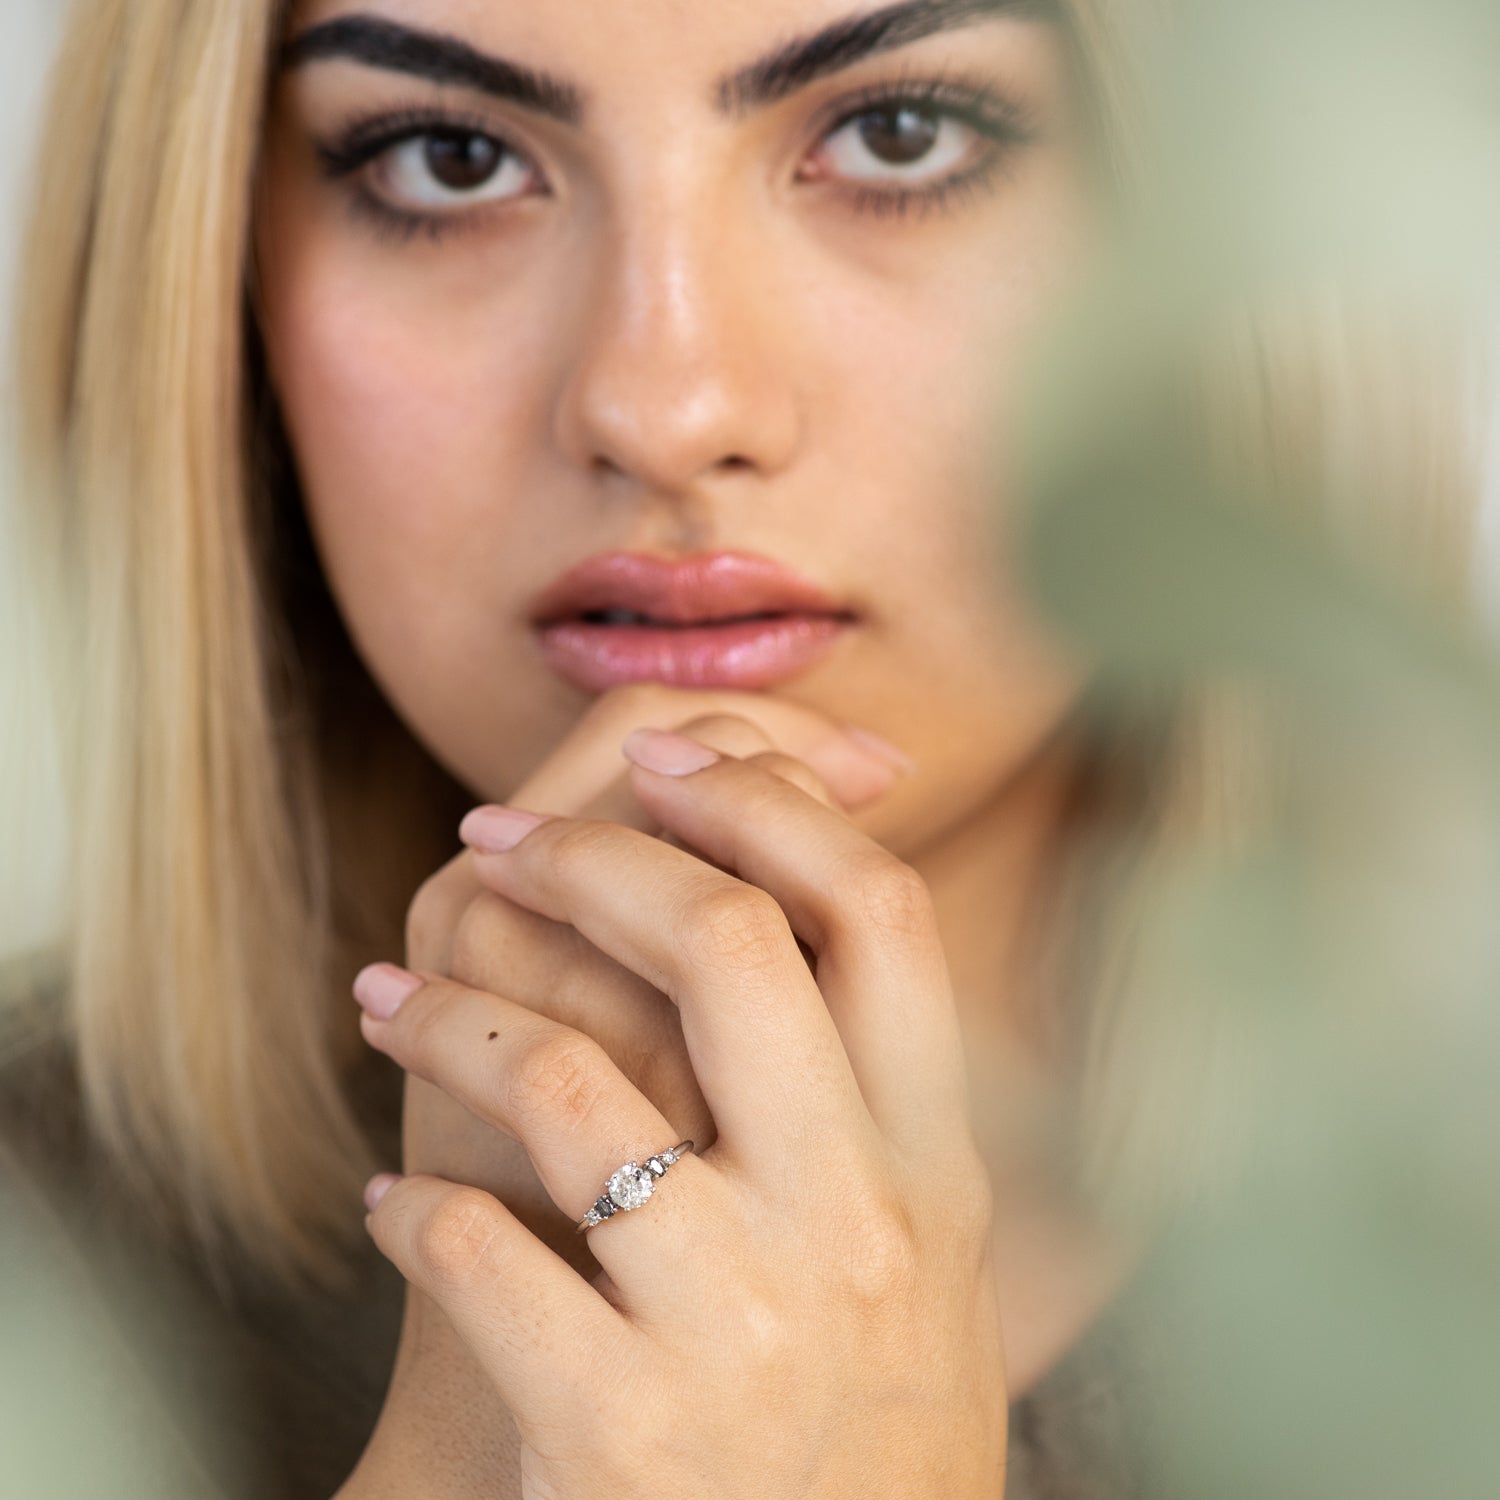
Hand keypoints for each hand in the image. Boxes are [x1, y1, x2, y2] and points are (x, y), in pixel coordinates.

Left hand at [358, 731, 1006, 1498]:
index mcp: (930, 1162)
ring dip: (446, 1012)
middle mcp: (853, 1221)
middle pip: (724, 940)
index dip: (766, 800)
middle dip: (591, 855)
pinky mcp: (620, 1426)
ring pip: (565, 1072)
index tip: (659, 759)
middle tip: (494, 838)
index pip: (878, 909)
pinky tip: (396, 1203)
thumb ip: (873, 1083)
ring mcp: (740, 1320)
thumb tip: (783, 873)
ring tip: (388, 996)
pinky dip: (411, 1207)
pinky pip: (476, 1249)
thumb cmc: (858, 1415)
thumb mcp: (916, 1244)